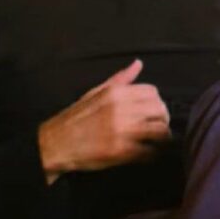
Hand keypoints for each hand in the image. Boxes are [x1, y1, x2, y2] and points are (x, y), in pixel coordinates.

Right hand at [38, 59, 170, 184]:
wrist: (56, 143)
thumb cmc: (75, 118)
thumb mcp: (96, 92)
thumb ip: (120, 79)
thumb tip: (138, 64)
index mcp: (115, 93)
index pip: (152, 92)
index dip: (157, 102)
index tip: (155, 111)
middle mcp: (120, 109)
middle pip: (159, 110)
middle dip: (163, 119)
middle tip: (160, 127)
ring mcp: (121, 131)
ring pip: (158, 130)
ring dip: (162, 137)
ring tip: (158, 141)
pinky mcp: (120, 151)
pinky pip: (148, 151)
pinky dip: (152, 153)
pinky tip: (148, 153)